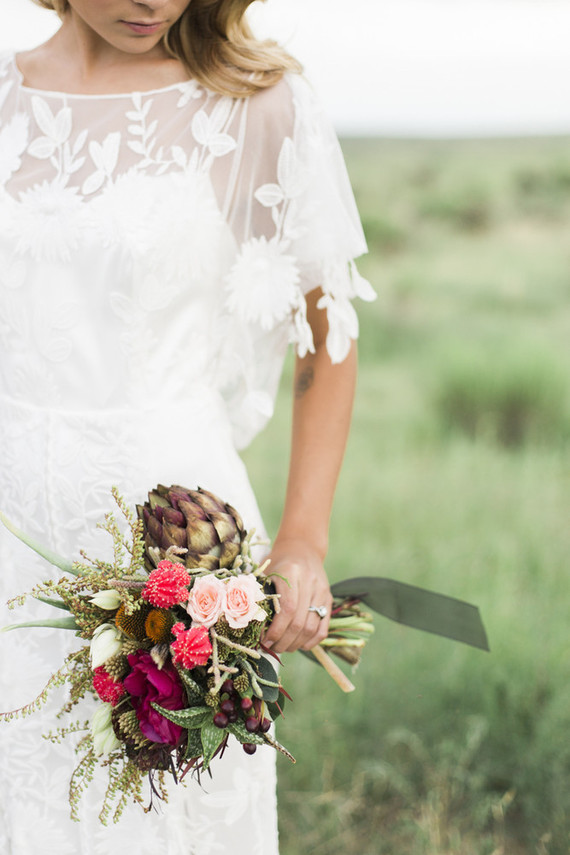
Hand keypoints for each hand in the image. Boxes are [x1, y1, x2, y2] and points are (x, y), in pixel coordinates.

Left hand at [262, 538, 332, 653]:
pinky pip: (323, 627)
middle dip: (283, 641)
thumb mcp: (266, 572)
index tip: (264, 640)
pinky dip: (311, 641)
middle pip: (299, 622)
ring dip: (296, 644)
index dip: (276, 630)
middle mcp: (310, 582)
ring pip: (311, 628)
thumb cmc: (278, 562)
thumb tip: (252, 629)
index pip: (287, 609)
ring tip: (282, 647)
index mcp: (292, 573)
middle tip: (272, 647)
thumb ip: (261, 596)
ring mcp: (322, 591)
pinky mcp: (328, 598)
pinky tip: (298, 644)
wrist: (302, 548)